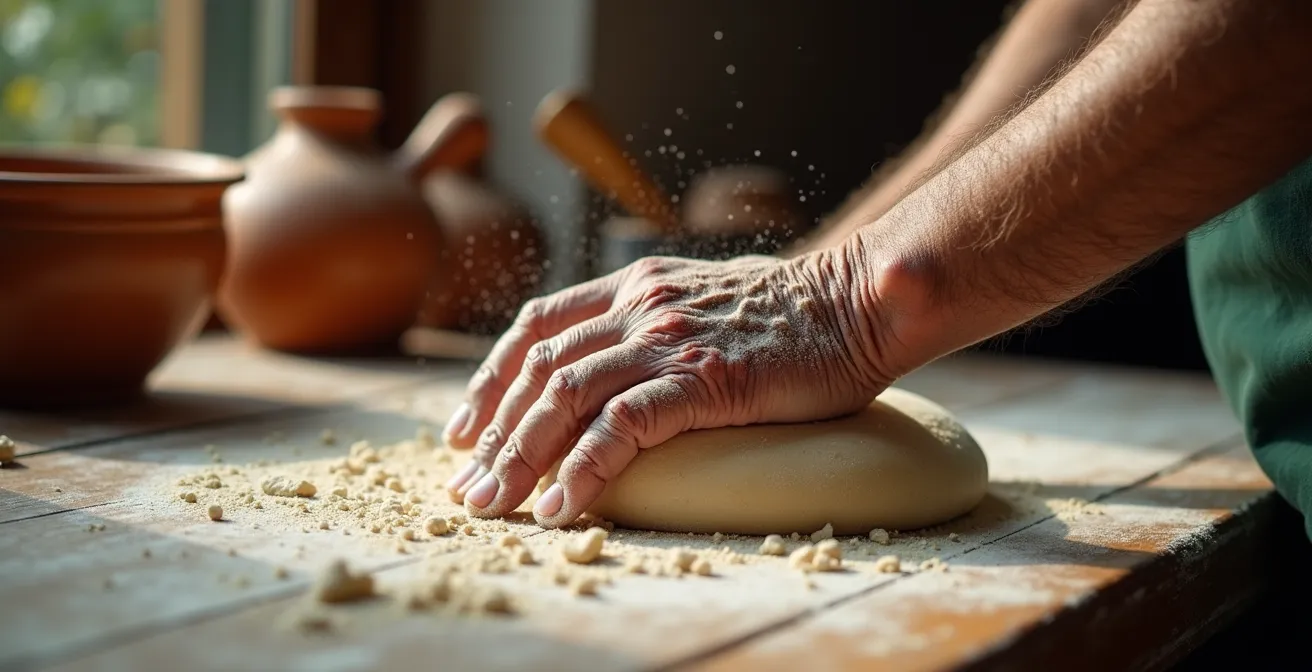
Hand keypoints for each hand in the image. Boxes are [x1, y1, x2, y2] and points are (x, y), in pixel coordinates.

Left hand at [441, 252, 894, 527]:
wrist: (857, 299)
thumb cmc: (790, 311)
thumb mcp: (704, 298)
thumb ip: (654, 320)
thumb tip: (619, 359)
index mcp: (635, 285)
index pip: (538, 326)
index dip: (492, 377)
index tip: (466, 427)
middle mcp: (640, 306)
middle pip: (541, 368)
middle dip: (494, 434)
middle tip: (469, 489)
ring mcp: (671, 341)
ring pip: (567, 396)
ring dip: (521, 456)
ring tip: (495, 505)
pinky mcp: (705, 380)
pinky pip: (624, 426)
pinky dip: (583, 468)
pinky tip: (561, 505)